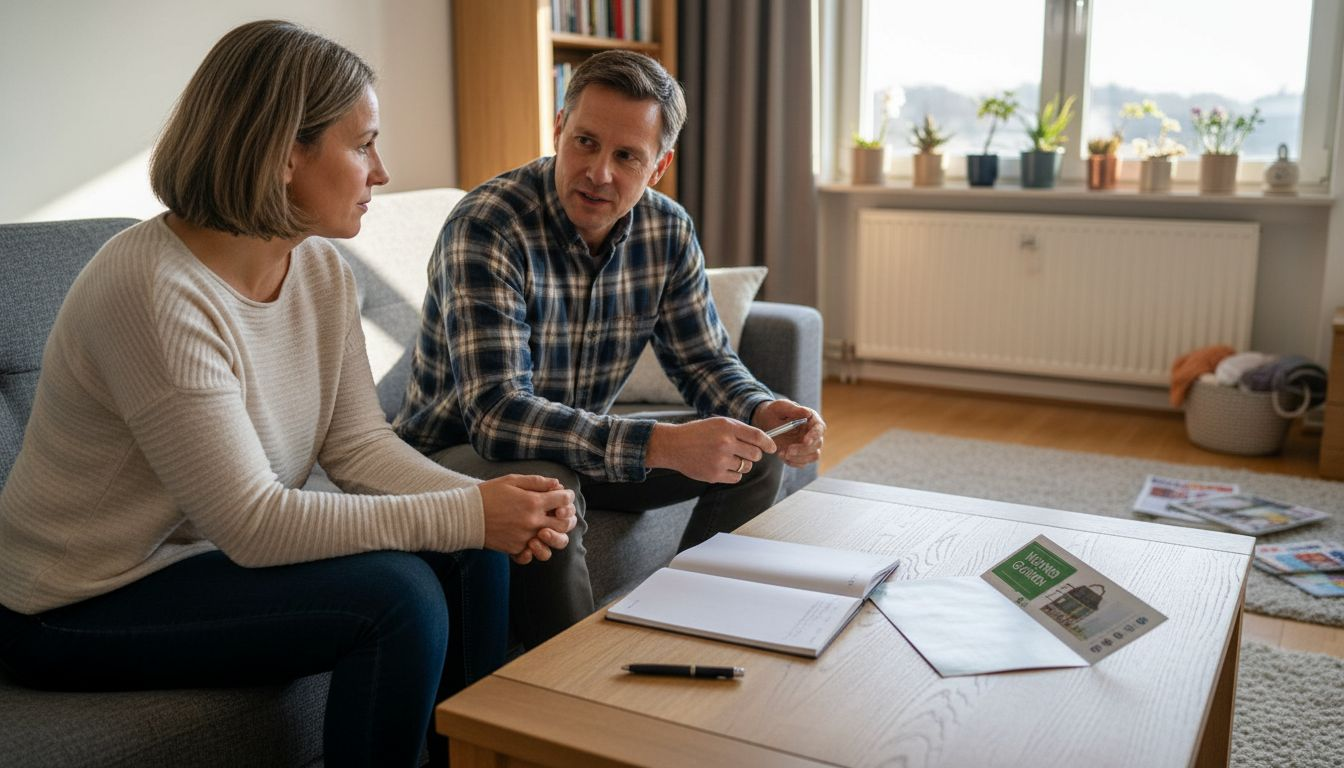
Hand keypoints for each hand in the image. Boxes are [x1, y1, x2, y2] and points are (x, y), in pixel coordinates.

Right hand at [477, 475, 575, 563]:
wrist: (465, 515)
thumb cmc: (488, 494)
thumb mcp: (512, 480)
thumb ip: (536, 482)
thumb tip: (557, 484)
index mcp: (533, 502)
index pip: (564, 500)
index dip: (567, 496)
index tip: (563, 494)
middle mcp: (533, 522)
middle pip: (565, 524)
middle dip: (567, 517)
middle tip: (559, 512)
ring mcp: (525, 537)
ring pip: (554, 544)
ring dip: (556, 536)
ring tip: (547, 529)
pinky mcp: (515, 549)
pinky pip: (534, 554)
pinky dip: (536, 549)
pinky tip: (531, 540)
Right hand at [645, 416, 772, 483]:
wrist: (674, 445)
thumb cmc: (698, 433)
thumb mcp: (718, 423)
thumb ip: (739, 430)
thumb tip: (763, 441)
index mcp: (728, 427)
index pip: (758, 437)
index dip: (768, 444)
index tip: (771, 448)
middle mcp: (725, 443)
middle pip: (755, 454)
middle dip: (753, 454)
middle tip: (744, 452)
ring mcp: (720, 460)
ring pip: (746, 467)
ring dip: (742, 464)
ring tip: (727, 458)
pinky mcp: (715, 475)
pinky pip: (736, 477)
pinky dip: (733, 473)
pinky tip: (722, 466)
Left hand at [752, 400, 824, 467]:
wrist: (766, 422)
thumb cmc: (774, 412)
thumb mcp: (780, 407)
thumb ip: (792, 409)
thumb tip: (807, 412)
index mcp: (811, 419)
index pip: (820, 428)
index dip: (814, 435)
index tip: (805, 441)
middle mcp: (813, 433)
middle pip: (817, 444)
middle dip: (803, 449)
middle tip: (788, 450)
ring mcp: (808, 445)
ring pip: (813, 456)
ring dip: (799, 457)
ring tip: (782, 454)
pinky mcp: (801, 454)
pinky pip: (803, 463)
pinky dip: (793, 462)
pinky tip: (782, 456)